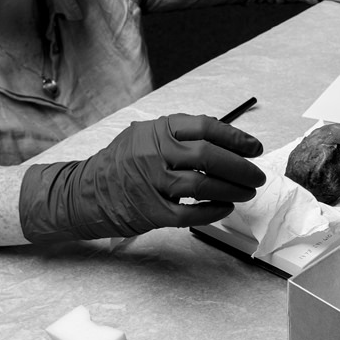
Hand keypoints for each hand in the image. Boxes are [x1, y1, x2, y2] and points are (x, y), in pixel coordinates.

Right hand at [19, 114, 265, 242]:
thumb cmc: (119, 164)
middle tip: (257, 175)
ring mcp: (151, 183)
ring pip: (202, 184)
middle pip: (208, 156)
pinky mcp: (150, 212)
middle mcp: (153, 153)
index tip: (254, 148)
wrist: (82, 193)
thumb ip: (179, 136)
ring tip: (247, 192)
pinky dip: (212, 210)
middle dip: (240, 166)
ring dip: (232, 189)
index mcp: (156, 130)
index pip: (205, 127)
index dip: (235, 137)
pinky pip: (190, 213)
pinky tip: (225, 208)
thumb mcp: (144, 136)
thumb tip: (225, 142)